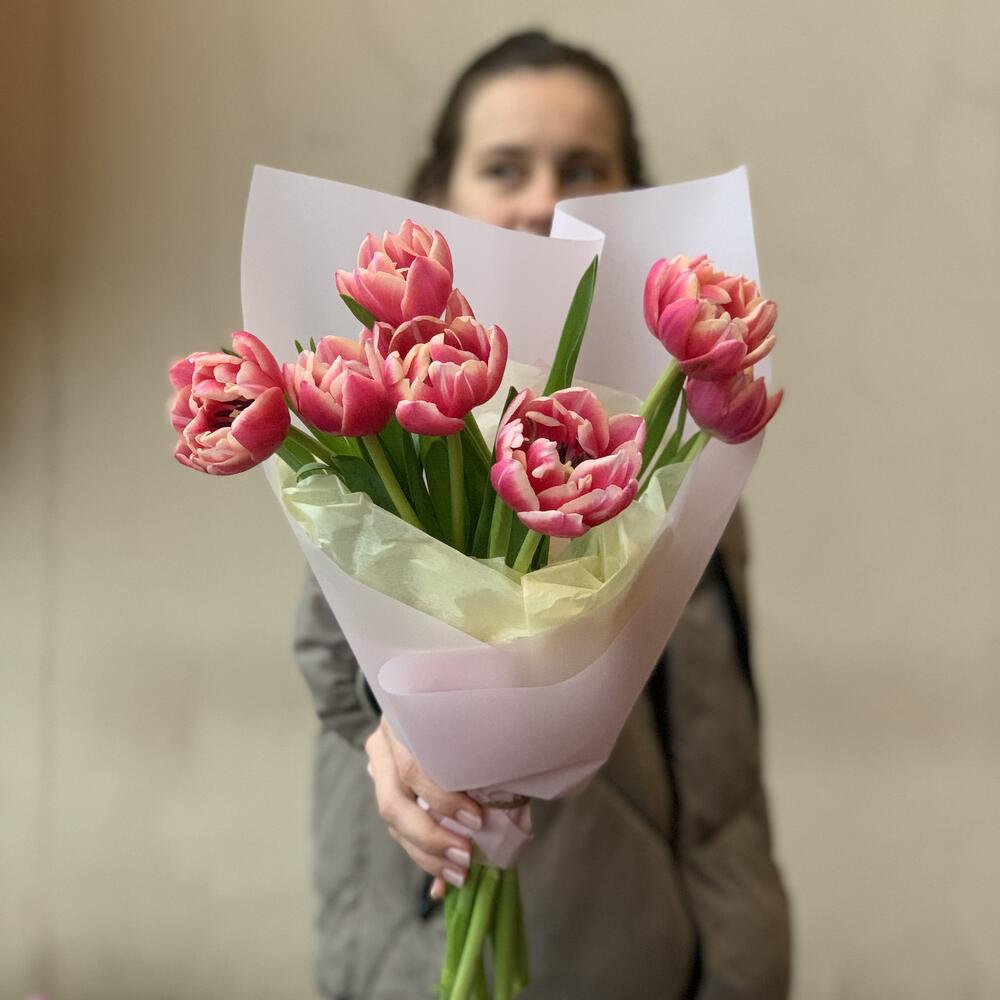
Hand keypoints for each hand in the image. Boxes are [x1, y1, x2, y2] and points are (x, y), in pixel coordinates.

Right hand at [365, 717, 482, 898]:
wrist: (445, 697)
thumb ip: (481, 763)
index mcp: (405, 719)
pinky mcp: (384, 789)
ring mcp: (379, 766)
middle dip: (431, 836)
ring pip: (392, 821)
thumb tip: (496, 819)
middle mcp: (384, 743)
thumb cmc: (472, 715)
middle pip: (393, 802)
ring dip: (426, 854)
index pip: (413, 767)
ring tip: (459, 873)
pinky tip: (444, 878)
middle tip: (465, 856)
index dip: (442, 800)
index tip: (477, 820)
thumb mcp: (476, 730)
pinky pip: (398, 830)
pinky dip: (423, 855)